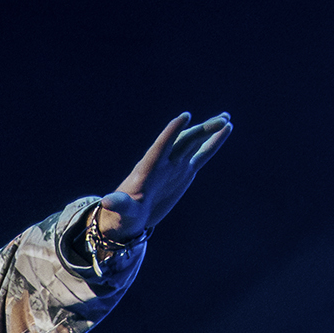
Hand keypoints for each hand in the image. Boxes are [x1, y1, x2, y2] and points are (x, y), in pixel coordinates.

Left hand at [93, 110, 232, 242]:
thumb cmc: (122, 214)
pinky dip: (213, 144)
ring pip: (194, 143)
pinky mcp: (184, 172)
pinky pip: (201, 155)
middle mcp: (163, 162)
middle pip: (184, 141)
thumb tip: (107, 202)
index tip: (185, 116)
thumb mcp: (121, 210)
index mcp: (148, 168)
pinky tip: (226, 130)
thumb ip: (118, 204)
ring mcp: (175, 165)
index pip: (162, 146)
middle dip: (202, 130)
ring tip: (226, 118)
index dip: (172, 132)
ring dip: (209, 130)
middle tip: (222, 119)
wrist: (131, 216)